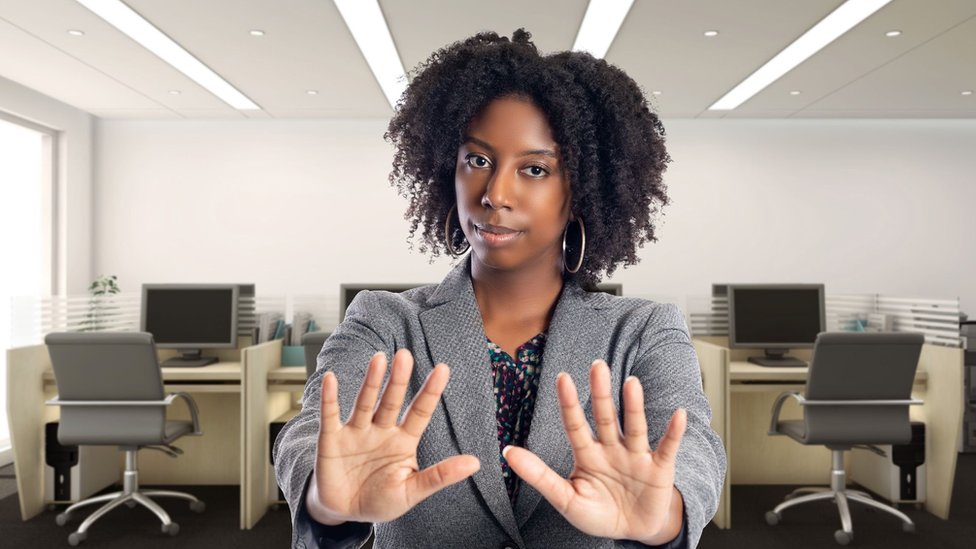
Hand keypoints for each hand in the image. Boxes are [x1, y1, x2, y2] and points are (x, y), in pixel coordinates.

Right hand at [306, 349, 480, 524]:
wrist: (345, 513)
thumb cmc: (381, 501)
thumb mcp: (412, 491)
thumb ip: (440, 476)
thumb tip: (475, 462)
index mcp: (404, 441)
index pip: (420, 411)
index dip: (430, 391)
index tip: (443, 368)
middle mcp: (381, 430)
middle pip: (391, 401)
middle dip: (398, 379)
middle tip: (405, 355)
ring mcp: (356, 432)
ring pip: (365, 403)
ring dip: (371, 382)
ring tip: (378, 359)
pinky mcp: (332, 441)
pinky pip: (330, 416)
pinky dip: (330, 399)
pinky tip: (331, 379)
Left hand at [503, 360, 686, 544]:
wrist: (634, 532)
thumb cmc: (598, 513)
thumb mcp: (565, 498)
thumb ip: (538, 476)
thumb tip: (506, 452)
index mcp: (587, 454)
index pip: (575, 425)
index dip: (569, 404)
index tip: (562, 378)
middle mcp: (612, 449)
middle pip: (605, 417)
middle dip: (601, 393)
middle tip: (597, 365)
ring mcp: (636, 457)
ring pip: (633, 427)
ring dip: (633, 406)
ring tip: (631, 383)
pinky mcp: (660, 469)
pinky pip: (667, 448)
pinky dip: (673, 432)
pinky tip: (678, 415)